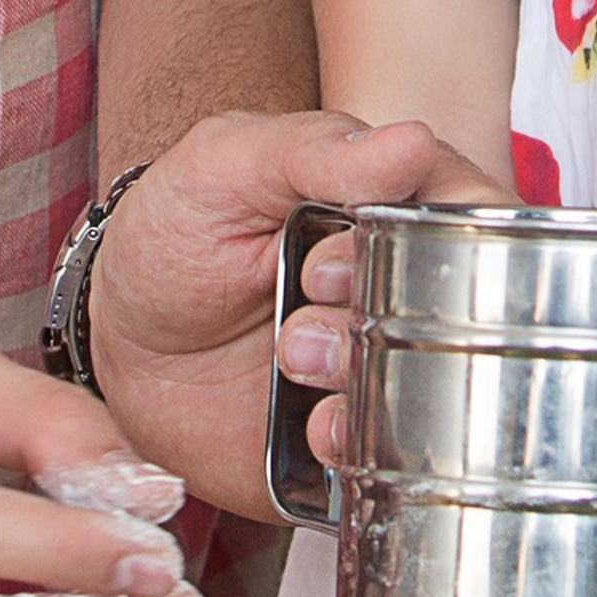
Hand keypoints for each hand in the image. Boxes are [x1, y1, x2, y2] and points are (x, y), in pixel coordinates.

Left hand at [86, 108, 448, 514]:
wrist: (124, 346)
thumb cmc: (176, 234)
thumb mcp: (226, 166)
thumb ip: (313, 151)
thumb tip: (413, 142)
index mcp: (395, 205)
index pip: (473, 213)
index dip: (425, 239)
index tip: (326, 259)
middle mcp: (412, 286)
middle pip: (469, 305)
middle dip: (395, 314)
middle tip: (304, 306)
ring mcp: (395, 361)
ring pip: (447, 384)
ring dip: (379, 378)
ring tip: (293, 359)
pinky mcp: (370, 432)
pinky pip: (407, 454)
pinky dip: (370, 445)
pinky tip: (316, 428)